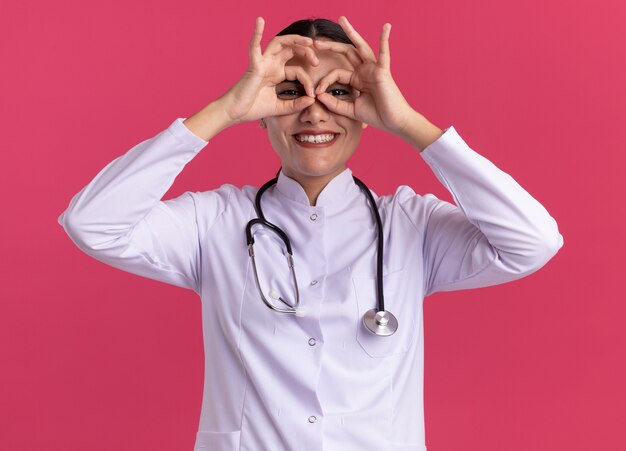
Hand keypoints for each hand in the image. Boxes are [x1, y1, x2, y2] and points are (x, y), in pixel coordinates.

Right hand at [217, 17, 318, 123]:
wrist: (237, 113)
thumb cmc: (254, 109)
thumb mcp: (280, 108)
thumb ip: (296, 104)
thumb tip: (312, 99)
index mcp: (277, 74)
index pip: (297, 70)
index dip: (307, 81)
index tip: (312, 95)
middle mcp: (271, 65)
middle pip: (291, 50)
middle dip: (306, 52)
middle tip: (317, 62)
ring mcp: (262, 63)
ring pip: (279, 43)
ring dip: (295, 40)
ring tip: (308, 41)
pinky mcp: (254, 66)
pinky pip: (254, 47)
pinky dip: (257, 33)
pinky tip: (260, 21)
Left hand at [313, 16, 416, 136]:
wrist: (393, 122)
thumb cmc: (376, 115)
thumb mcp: (350, 110)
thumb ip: (334, 103)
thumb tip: (318, 95)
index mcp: (357, 79)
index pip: (336, 73)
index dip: (324, 81)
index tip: (316, 93)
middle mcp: (364, 71)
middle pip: (346, 53)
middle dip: (331, 46)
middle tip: (315, 42)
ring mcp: (373, 69)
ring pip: (360, 47)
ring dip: (351, 32)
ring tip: (341, 19)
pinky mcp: (383, 71)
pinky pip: (384, 53)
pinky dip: (384, 39)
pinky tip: (386, 27)